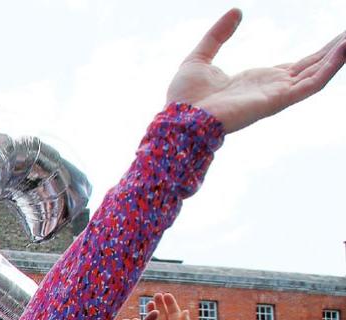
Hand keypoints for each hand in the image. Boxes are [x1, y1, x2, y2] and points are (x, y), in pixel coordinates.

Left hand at [167, 10, 345, 132]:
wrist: (178, 120)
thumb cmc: (184, 98)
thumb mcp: (201, 56)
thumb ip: (218, 34)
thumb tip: (236, 11)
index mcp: (258, 81)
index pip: (298, 66)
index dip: (320, 53)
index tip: (339, 38)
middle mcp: (271, 88)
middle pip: (313, 67)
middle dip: (335, 51)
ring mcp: (276, 95)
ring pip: (317, 73)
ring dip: (338, 56)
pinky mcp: (276, 101)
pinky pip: (311, 84)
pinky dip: (330, 67)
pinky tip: (343, 49)